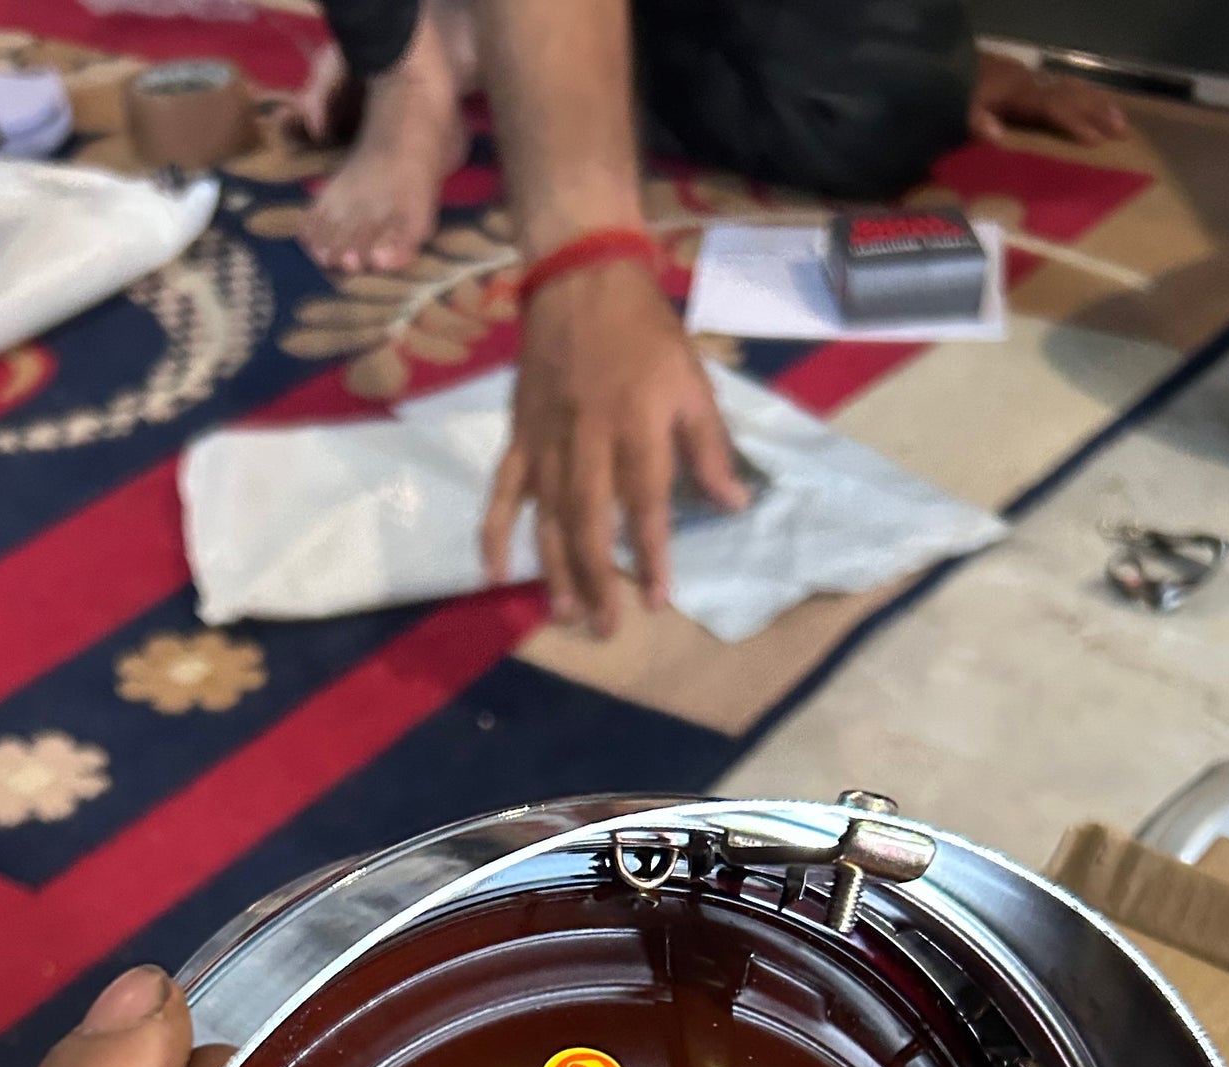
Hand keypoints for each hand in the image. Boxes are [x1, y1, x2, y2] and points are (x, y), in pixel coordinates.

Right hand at [483, 260, 746, 635]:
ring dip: (554, 569)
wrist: (582, 277)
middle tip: (606, 627)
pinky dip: (495, 533)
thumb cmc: (646, 333)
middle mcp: (587, 440)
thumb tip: (733, 503)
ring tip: (565, 612)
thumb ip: (709, 448)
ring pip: (547, 516)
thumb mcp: (693, 382)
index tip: (658, 599)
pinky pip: (503, 491)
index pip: (645, 504)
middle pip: (589, 523)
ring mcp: (547, 441)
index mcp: (635, 427)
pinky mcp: (520, 436)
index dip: (653, 555)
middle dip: (598, 579)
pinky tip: (497, 574)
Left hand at [969, 52, 1128, 146]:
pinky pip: (1065, 85)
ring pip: (1073, 87)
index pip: (1053, 107)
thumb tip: (997, 138)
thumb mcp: (959, 109)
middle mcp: (1032, 82)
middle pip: (1071, 96)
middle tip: (1123, 130)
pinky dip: (1084, 94)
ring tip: (1120, 120)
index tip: (1095, 139)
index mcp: (1018, 92)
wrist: (949, 63)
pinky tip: (1098, 103)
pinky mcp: (1032, 79)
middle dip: (1098, 112)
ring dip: (1097, 103)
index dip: (1074, 122)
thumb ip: (976, 122)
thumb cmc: (955, 93)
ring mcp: (1034, 78)